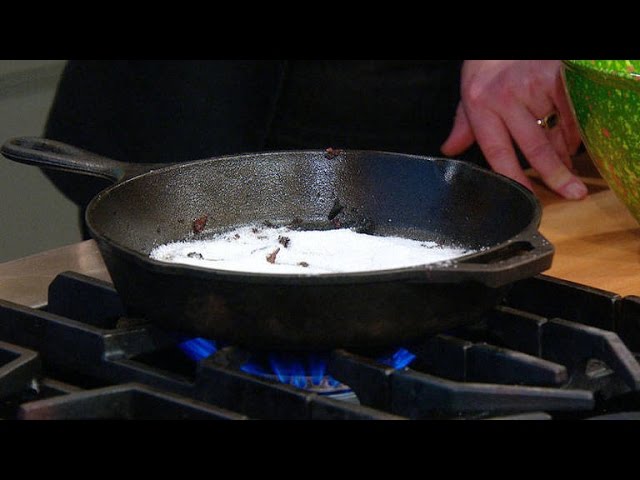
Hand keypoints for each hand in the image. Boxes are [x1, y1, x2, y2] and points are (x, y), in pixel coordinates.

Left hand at [441, 60, 586, 199]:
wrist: (501, 42)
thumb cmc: (486, 69)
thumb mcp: (470, 97)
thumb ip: (463, 126)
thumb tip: (448, 150)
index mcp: (480, 107)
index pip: (497, 151)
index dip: (514, 178)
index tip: (529, 197)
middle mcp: (505, 98)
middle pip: (534, 146)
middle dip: (556, 173)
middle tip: (572, 192)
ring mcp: (532, 86)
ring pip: (558, 130)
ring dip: (567, 152)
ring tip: (570, 167)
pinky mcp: (555, 75)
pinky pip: (572, 111)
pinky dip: (575, 128)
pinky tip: (573, 138)